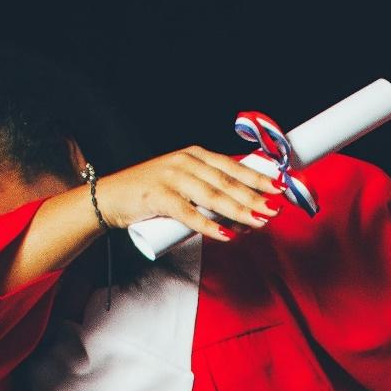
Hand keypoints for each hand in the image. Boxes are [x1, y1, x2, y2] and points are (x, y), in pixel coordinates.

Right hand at [93, 145, 284, 241]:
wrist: (109, 198)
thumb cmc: (152, 194)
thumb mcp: (184, 183)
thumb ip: (210, 192)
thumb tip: (245, 212)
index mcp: (195, 155)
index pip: (233, 166)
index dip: (258, 176)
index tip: (281, 187)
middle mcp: (185, 162)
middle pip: (227, 182)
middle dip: (255, 196)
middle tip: (275, 209)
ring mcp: (171, 178)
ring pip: (212, 197)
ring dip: (239, 211)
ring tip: (260, 222)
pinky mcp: (158, 197)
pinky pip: (189, 214)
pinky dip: (209, 226)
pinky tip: (226, 235)